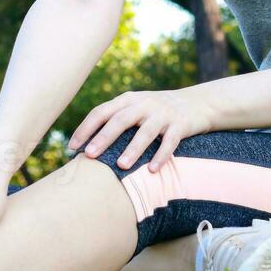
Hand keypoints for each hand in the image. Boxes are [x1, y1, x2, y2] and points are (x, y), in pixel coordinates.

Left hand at [66, 87, 212, 171]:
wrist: (198, 103)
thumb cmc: (157, 111)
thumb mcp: (135, 108)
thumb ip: (115, 118)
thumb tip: (86, 144)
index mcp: (128, 100)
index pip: (101, 112)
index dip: (85, 128)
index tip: (72, 146)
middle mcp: (144, 104)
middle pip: (120, 120)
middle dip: (103, 138)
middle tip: (90, 155)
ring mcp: (163, 114)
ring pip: (145, 132)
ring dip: (132, 149)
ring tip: (120, 166)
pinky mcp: (181, 125)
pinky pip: (170, 142)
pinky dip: (161, 155)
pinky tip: (152, 169)